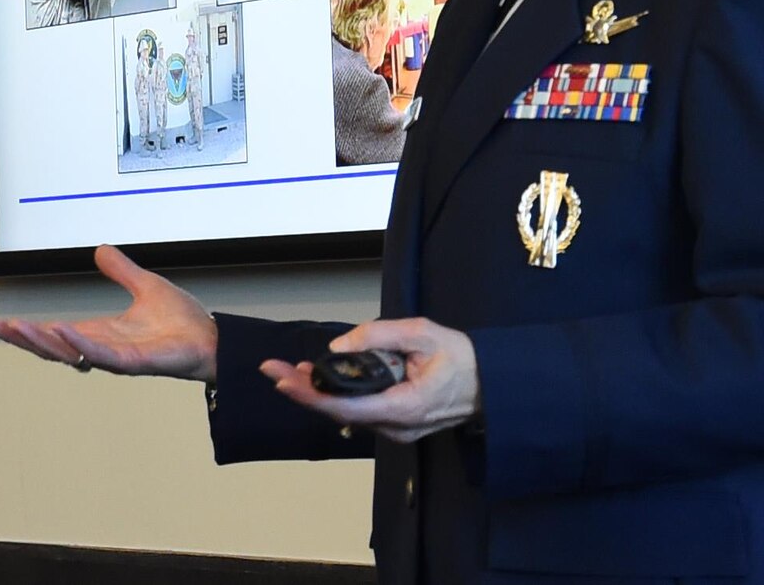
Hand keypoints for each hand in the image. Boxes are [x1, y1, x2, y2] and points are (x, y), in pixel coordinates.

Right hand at [0, 245, 217, 382]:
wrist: (211, 337)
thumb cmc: (182, 321)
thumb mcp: (144, 285)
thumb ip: (120, 270)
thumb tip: (98, 250)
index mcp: (100, 332)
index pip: (53, 333)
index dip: (25, 330)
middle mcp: (102, 348)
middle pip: (52, 347)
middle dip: (21, 339)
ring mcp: (116, 358)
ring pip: (68, 353)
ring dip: (41, 342)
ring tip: (17, 328)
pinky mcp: (134, 363)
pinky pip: (100, 355)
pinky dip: (78, 344)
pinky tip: (61, 330)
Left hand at [260, 318, 480, 442]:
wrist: (490, 385)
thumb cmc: (460, 357)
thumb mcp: (422, 333)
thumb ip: (379, 336)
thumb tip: (339, 347)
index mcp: (402, 408)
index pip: (345, 406)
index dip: (311, 394)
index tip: (284, 379)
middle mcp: (394, 427)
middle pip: (338, 411)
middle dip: (304, 390)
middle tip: (273, 369)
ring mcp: (394, 430)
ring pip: (346, 412)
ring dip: (318, 391)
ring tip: (291, 369)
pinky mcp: (394, 424)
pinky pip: (359, 410)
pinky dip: (337, 394)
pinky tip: (320, 377)